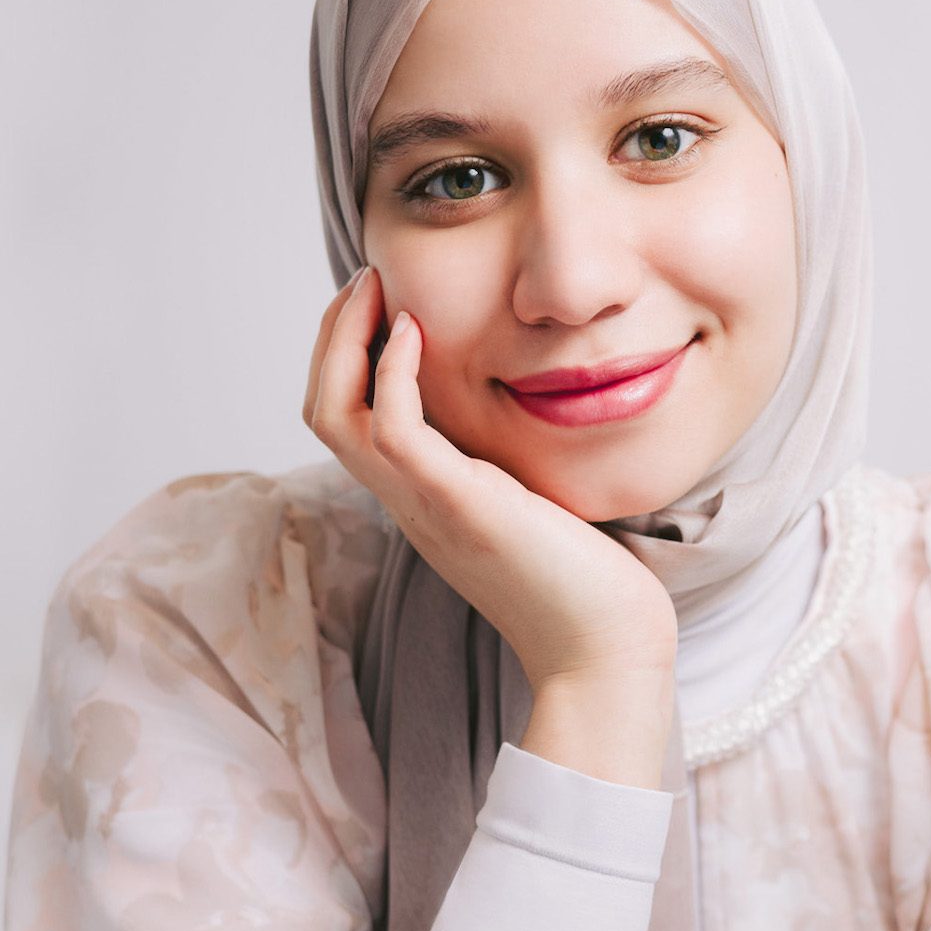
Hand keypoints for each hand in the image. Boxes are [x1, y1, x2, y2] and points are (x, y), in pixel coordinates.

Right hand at [302, 268, 677, 692]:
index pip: (349, 422)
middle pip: (324, 410)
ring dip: (345, 339)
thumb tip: (526, 420)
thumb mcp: (534, 505)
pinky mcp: (458, 505)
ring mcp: (425, 506)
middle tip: (367, 280)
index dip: (348, 357)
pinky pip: (391, 428)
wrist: (605, 650)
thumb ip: (511, 466)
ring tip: (377, 288)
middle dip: (333, 336)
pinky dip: (390, 371)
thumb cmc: (588, 586)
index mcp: (423, 502)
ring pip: (335, 415)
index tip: (383, 303)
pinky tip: (417, 330)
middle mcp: (410, 503)